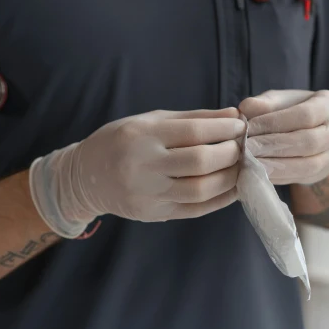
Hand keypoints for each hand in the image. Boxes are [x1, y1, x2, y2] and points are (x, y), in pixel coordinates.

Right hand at [29, 108, 244, 237]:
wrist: (86, 176)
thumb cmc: (123, 140)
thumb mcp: (152, 120)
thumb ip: (193, 118)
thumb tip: (233, 114)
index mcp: (142, 135)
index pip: (193, 132)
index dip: (223, 128)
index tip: (240, 125)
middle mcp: (143, 166)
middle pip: (200, 162)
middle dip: (230, 153)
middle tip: (242, 146)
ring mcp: (147, 194)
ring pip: (201, 190)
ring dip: (229, 178)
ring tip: (240, 166)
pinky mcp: (153, 214)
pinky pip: (195, 209)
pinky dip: (219, 199)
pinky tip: (232, 187)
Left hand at [239, 90, 328, 185]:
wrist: (319, 128)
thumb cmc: (296, 108)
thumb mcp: (283, 99)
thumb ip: (266, 102)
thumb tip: (245, 108)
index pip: (305, 115)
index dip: (276, 122)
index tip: (250, 127)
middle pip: (309, 142)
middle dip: (274, 146)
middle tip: (247, 147)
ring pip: (309, 166)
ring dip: (276, 165)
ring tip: (250, 162)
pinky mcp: (324, 174)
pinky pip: (302, 179)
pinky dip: (278, 176)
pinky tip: (259, 172)